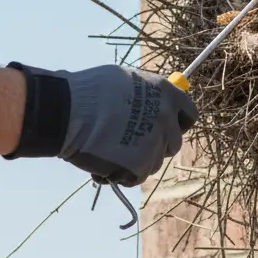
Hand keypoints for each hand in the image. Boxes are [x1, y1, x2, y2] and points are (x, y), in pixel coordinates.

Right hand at [13, 63, 197, 185]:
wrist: (67, 111)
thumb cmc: (90, 90)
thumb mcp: (126, 81)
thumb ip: (146, 95)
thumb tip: (153, 102)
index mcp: (167, 94)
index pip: (189, 115)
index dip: (177, 123)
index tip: (165, 128)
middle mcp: (166, 119)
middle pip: (173, 143)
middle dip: (157, 145)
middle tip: (133, 143)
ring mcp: (154, 144)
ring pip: (154, 162)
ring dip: (137, 160)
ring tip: (110, 150)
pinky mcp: (140, 166)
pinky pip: (137, 176)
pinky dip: (122, 173)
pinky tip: (102, 162)